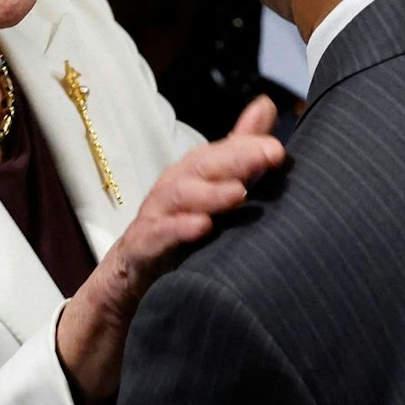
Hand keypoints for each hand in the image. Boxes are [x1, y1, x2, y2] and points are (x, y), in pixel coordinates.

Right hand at [58, 96, 284, 401]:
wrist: (125, 297)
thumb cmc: (177, 243)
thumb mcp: (213, 200)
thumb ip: (239, 157)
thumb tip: (266, 108)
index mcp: (192, 181)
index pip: (220, 153)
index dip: (247, 146)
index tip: (279, 150)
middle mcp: (172, 195)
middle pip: (200, 167)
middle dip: (235, 159)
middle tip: (269, 156)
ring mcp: (153, 222)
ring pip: (176, 196)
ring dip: (208, 193)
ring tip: (239, 193)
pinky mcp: (137, 254)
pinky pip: (153, 238)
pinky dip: (176, 231)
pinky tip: (202, 229)